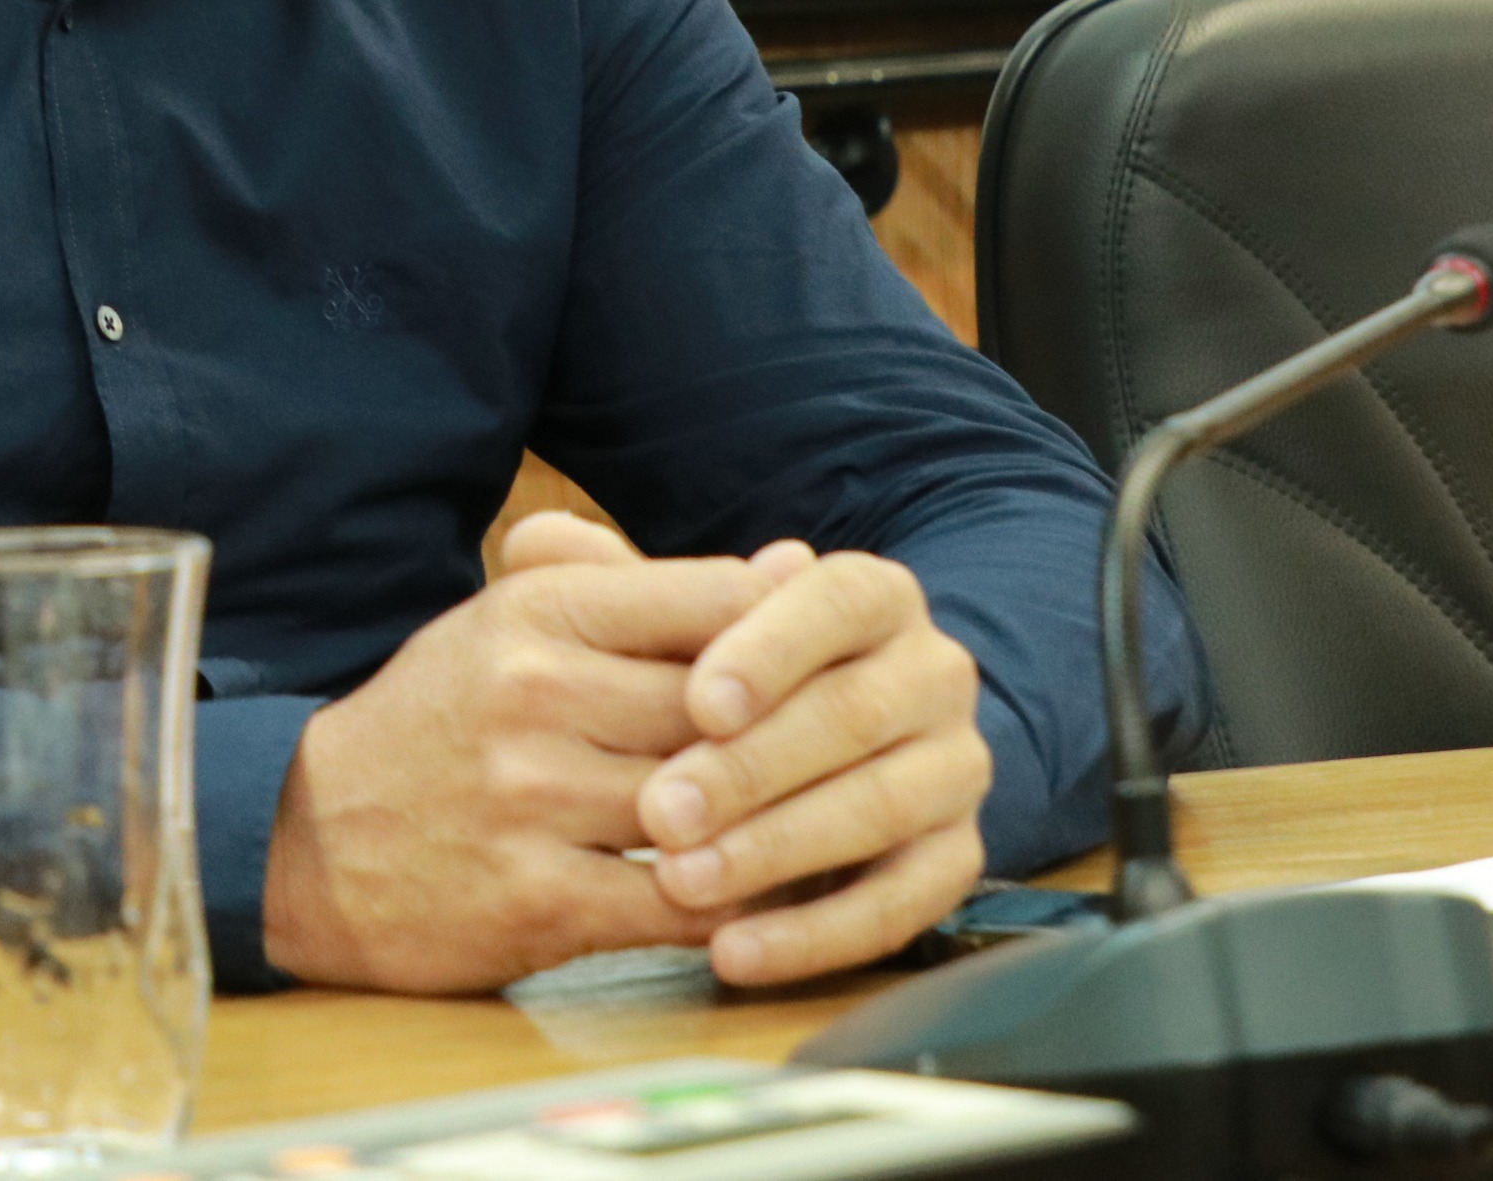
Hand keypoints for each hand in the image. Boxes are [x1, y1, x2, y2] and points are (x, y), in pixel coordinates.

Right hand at [260, 512, 811, 990]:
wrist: (309, 838)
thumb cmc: (438, 723)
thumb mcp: (516, 626)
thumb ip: (647, 597)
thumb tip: (791, 567)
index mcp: (537, 612)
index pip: (711, 605)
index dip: (796, 638)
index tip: (845, 659)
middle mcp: (534, 693)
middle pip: (725, 711)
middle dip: (805, 738)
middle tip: (874, 753)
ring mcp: (534, 797)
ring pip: (711, 808)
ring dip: (781, 828)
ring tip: (840, 829)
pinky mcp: (536, 896)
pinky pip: (677, 902)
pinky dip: (735, 906)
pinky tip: (769, 898)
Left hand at [635, 546, 991, 984]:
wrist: (795, 764)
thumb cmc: (713, 680)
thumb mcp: (666, 625)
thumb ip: (609, 584)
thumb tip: (537, 539)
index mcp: (872, 596)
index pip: (835, 601)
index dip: (770, 650)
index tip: (697, 701)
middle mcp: (932, 672)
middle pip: (855, 712)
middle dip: (752, 767)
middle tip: (659, 812)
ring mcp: (954, 767)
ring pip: (880, 807)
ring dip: (776, 851)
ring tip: (678, 882)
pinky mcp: (955, 857)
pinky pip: (903, 904)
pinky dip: (816, 935)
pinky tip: (733, 953)